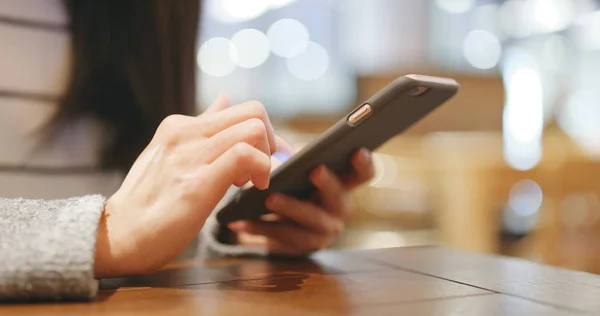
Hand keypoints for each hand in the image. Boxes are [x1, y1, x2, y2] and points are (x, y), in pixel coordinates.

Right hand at [94, 95, 276, 276]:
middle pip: (254, 112)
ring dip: (268, 157)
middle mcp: (185, 133)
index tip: (262, 159)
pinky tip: (253, 187)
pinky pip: (243, 155)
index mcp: (180, 126)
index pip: (240, 110)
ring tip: (254, 181)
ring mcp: (190, 156)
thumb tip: (225, 99)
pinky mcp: (196, 183)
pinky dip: (262, 169)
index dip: (263, 134)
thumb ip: (202, 127)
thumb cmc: (148, 200)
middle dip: (273, 141)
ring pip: (253, 129)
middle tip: (264, 169)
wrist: (118, 235)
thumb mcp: (171, 154)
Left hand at [229, 142, 374, 256]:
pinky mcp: (301, 248)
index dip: (364, 163)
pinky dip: (260, 228)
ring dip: (291, 208)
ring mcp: (323, 231)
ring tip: (268, 198)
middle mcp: (339, 208)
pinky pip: (283, 238)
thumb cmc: (285, 184)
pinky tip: (240, 221)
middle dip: (328, 184)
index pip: (363, 174)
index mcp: (342, 183)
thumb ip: (285, 151)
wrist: (269, 222)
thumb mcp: (289, 167)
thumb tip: (262, 139)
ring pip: (311, 221)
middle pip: (339, 198)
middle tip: (315, 171)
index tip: (357, 150)